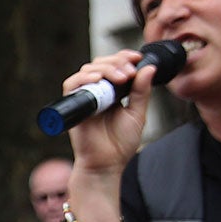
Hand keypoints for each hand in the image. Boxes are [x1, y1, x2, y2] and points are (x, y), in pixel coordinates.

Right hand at [62, 49, 159, 177]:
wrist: (106, 163)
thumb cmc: (120, 144)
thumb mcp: (137, 113)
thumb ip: (142, 91)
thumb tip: (149, 68)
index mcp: (113, 92)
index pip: (114, 65)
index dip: (124, 57)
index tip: (137, 58)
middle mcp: (97, 92)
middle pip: (100, 63)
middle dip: (117, 62)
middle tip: (130, 73)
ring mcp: (85, 98)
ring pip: (88, 70)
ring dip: (105, 68)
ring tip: (120, 78)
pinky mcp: (74, 106)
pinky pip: (72, 85)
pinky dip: (83, 78)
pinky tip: (97, 80)